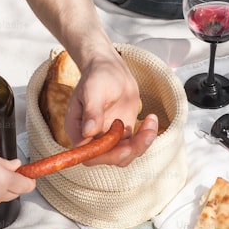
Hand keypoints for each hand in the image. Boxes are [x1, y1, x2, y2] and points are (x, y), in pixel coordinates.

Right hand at [0, 145, 35, 209]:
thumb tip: (15, 166)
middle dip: (15, 183)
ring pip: (1, 198)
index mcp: (2, 180)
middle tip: (8, 170)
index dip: (30, 179)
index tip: (29, 173)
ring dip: (1, 188)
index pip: (26, 185)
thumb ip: (4, 163)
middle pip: (15, 194)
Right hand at [65, 53, 158, 167]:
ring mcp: (107, 139)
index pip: (86, 154)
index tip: (123, 146)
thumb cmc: (97, 76)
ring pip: (123, 155)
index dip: (104, 154)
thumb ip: (91, 111)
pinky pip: (134, 146)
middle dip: (127, 151)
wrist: (110, 69)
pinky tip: (151, 119)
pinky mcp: (122, 136)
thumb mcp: (93, 90)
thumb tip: (88, 132)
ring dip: (140, 145)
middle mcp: (90, 139)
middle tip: (144, 135)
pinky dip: (146, 137)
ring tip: (150, 123)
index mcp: (76, 130)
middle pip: (107, 158)